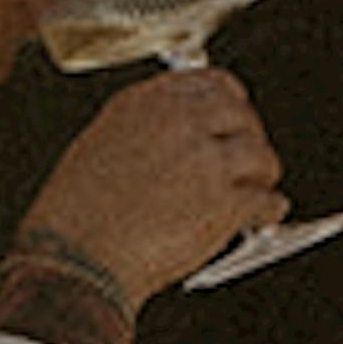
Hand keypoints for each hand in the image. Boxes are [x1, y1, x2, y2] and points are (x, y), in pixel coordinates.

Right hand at [20, 66, 280, 303]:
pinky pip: (265, 200)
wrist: (75, 260)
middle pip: (243, 115)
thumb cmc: (75, 217)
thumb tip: (186, 137)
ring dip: (261, 177)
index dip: (232, 104)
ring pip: (261, 157)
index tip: (236, 119)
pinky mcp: (222, 202)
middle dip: (250, 139)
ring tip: (256, 192)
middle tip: (249, 161)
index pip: (212, 83)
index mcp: (144, 104)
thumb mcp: (100, 147)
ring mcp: (204, 160)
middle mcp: (178, 123)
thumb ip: (147, 130)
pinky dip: (267, 212)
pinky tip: (260, 219)